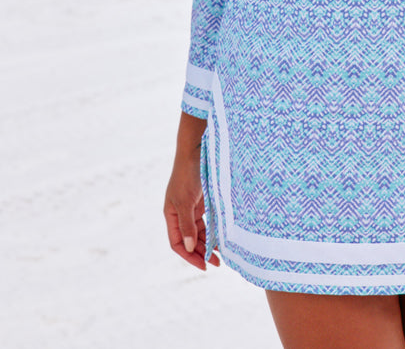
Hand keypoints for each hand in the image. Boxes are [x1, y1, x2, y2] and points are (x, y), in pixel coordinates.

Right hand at [164, 113, 219, 269]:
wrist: (196, 149)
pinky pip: (207, 221)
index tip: (203, 266)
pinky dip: (213, 230)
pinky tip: (221, 238)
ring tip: (220, 255)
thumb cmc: (187, 174)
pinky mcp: (202, 200)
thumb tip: (190, 248)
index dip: (188, 256)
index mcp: (171, 214)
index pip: (177, 243)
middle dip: (201, 252)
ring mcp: (191, 206)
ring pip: (199, 231)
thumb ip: (187, 225)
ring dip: (208, 243)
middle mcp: (180, 212)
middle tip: (216, 263)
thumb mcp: (186, 201)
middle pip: (189, 239)